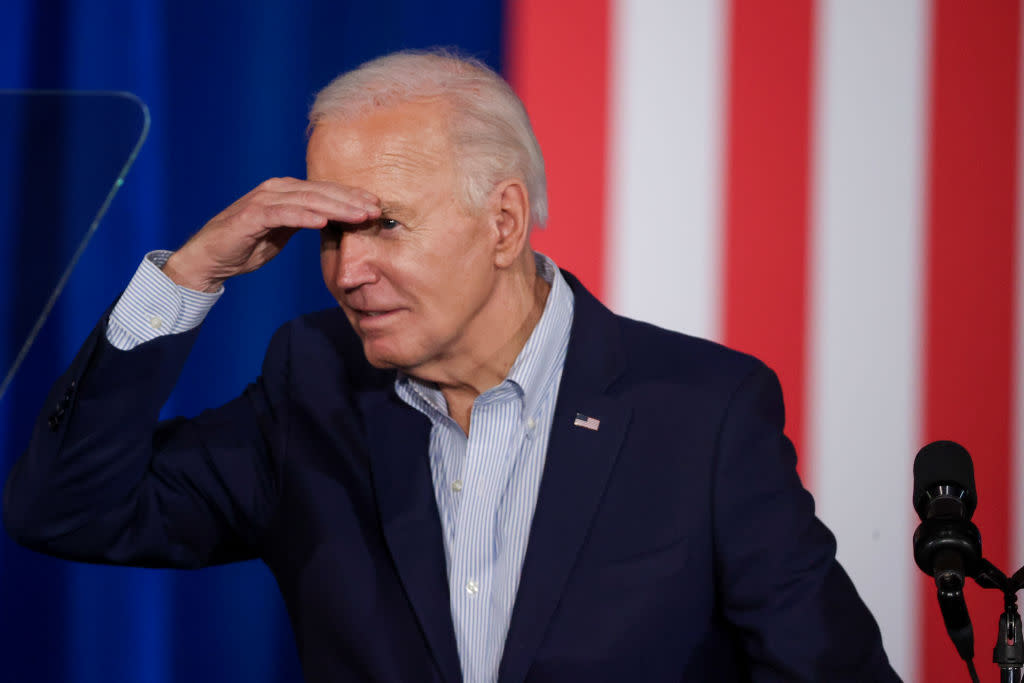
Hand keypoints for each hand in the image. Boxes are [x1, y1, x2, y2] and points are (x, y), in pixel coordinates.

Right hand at [162, 177, 379, 291]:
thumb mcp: (282, 234)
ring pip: (307, 200)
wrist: (210, 259)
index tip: (376, 206)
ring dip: (336, 207)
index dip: (351, 197)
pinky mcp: (252, 215)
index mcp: (286, 192)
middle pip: (321, 192)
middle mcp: (276, 190)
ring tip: (359, 215)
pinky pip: (283, 214)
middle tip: (376, 209)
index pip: (325, 192)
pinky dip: (304, 216)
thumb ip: (304, 222)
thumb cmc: (247, 246)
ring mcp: (263, 200)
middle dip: (351, 200)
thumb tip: (332, 222)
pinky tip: (323, 221)